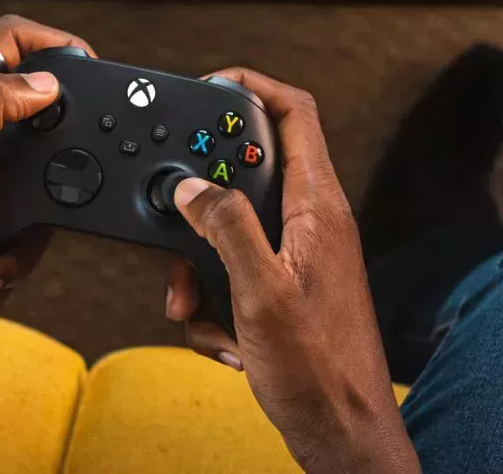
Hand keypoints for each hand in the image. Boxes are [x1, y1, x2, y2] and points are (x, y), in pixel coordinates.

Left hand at [0, 15, 95, 401]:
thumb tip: (40, 81)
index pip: (4, 45)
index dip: (48, 48)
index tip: (84, 75)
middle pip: (30, 124)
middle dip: (49, 173)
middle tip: (53, 198)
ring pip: (29, 193)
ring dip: (19, 242)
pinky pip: (12, 233)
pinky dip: (1, 262)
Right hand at [166, 69, 419, 472]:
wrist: (337, 428)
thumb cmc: (317, 368)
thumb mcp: (261, 291)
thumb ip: (224, 227)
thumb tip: (189, 187)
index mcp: (316, 207)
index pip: (292, 113)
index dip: (251, 87)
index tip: (206, 87)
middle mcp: (306, 223)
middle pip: (242, 173)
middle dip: (199, 203)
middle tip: (178, 227)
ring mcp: (290, 256)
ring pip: (224, 230)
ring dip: (198, 266)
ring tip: (199, 306)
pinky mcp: (276, 287)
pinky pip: (227, 273)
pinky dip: (211, 303)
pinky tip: (222, 336)